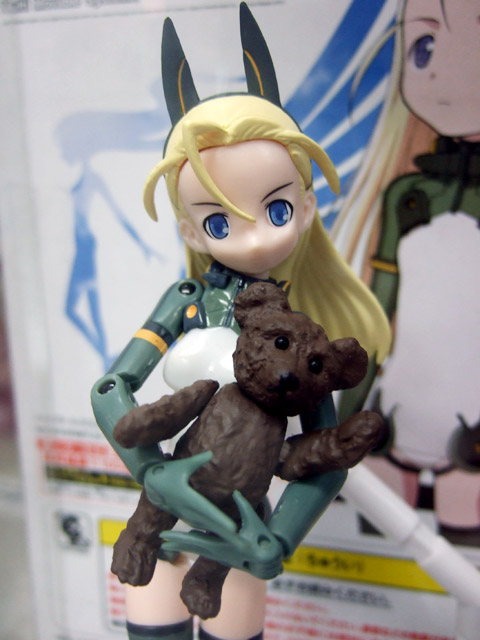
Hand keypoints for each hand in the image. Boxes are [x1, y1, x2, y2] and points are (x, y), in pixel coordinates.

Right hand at [143, 453, 236, 535]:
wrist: (150, 481)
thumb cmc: (168, 470)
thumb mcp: (183, 465)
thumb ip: (197, 461)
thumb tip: (211, 453)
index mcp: (188, 498)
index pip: (208, 511)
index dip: (220, 520)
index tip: (232, 528)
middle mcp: (186, 508)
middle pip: (208, 522)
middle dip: (222, 531)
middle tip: (238, 539)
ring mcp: (183, 513)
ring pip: (201, 525)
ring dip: (214, 531)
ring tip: (229, 537)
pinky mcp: (180, 514)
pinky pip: (195, 523)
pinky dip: (205, 528)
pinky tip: (213, 531)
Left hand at [160, 491, 284, 579]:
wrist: (268, 562)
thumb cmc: (263, 540)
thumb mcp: (255, 521)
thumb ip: (244, 507)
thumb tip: (235, 493)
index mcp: (224, 543)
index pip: (198, 541)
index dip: (182, 539)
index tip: (167, 538)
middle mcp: (219, 550)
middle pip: (193, 547)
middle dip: (177, 543)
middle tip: (162, 539)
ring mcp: (220, 554)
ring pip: (197, 549)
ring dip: (182, 545)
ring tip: (167, 543)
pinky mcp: (222, 554)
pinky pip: (204, 549)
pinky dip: (194, 545)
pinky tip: (187, 540)